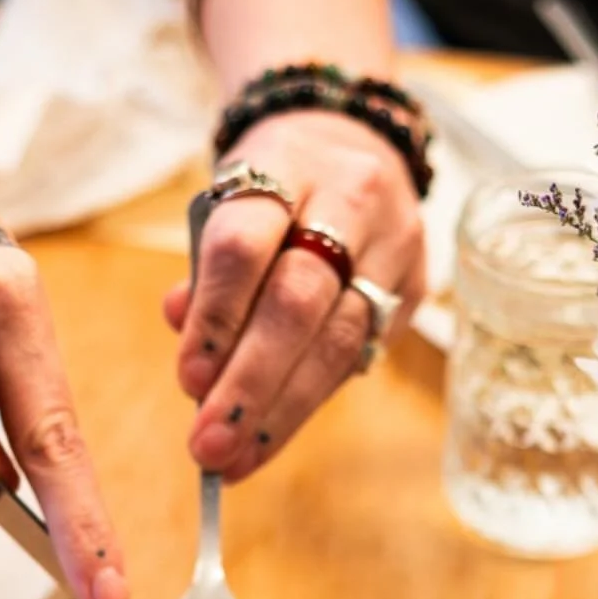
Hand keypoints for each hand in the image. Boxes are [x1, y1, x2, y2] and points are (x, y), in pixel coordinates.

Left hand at [163, 109, 425, 479]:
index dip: (216, 318)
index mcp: (287, 165)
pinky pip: (362, 355)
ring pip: (340, 341)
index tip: (187, 381)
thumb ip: (207, 268)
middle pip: (300, 303)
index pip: (245, 245)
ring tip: (236, 459)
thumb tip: (181, 330)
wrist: (355, 139)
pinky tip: (272, 435)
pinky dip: (311, 400)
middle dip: (250, 384)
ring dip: (282, 411)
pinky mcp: (415, 285)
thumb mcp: (229, 198)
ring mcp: (393, 245)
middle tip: (209, 445)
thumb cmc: (277, 183)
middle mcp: (350, 200)